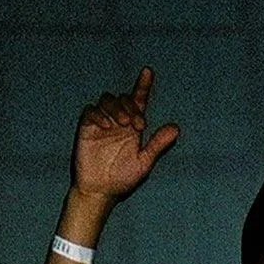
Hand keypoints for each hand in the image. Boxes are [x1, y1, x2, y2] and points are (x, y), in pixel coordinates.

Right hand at [70, 68, 178, 204]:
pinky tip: (106, 125)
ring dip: (116, 107)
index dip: (143, 85)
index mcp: (133, 126)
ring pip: (107, 100)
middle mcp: (117, 121)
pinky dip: (98, 114)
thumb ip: (157, 144)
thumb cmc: (122, 178)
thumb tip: (176, 128)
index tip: (148, 72)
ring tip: (122, 123)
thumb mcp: (144, 162)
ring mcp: (101, 123)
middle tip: (137, 125)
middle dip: (130, 106)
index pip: (138, 100)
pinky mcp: (86, 128)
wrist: (100, 192)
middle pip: (123, 98)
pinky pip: (90, 111)